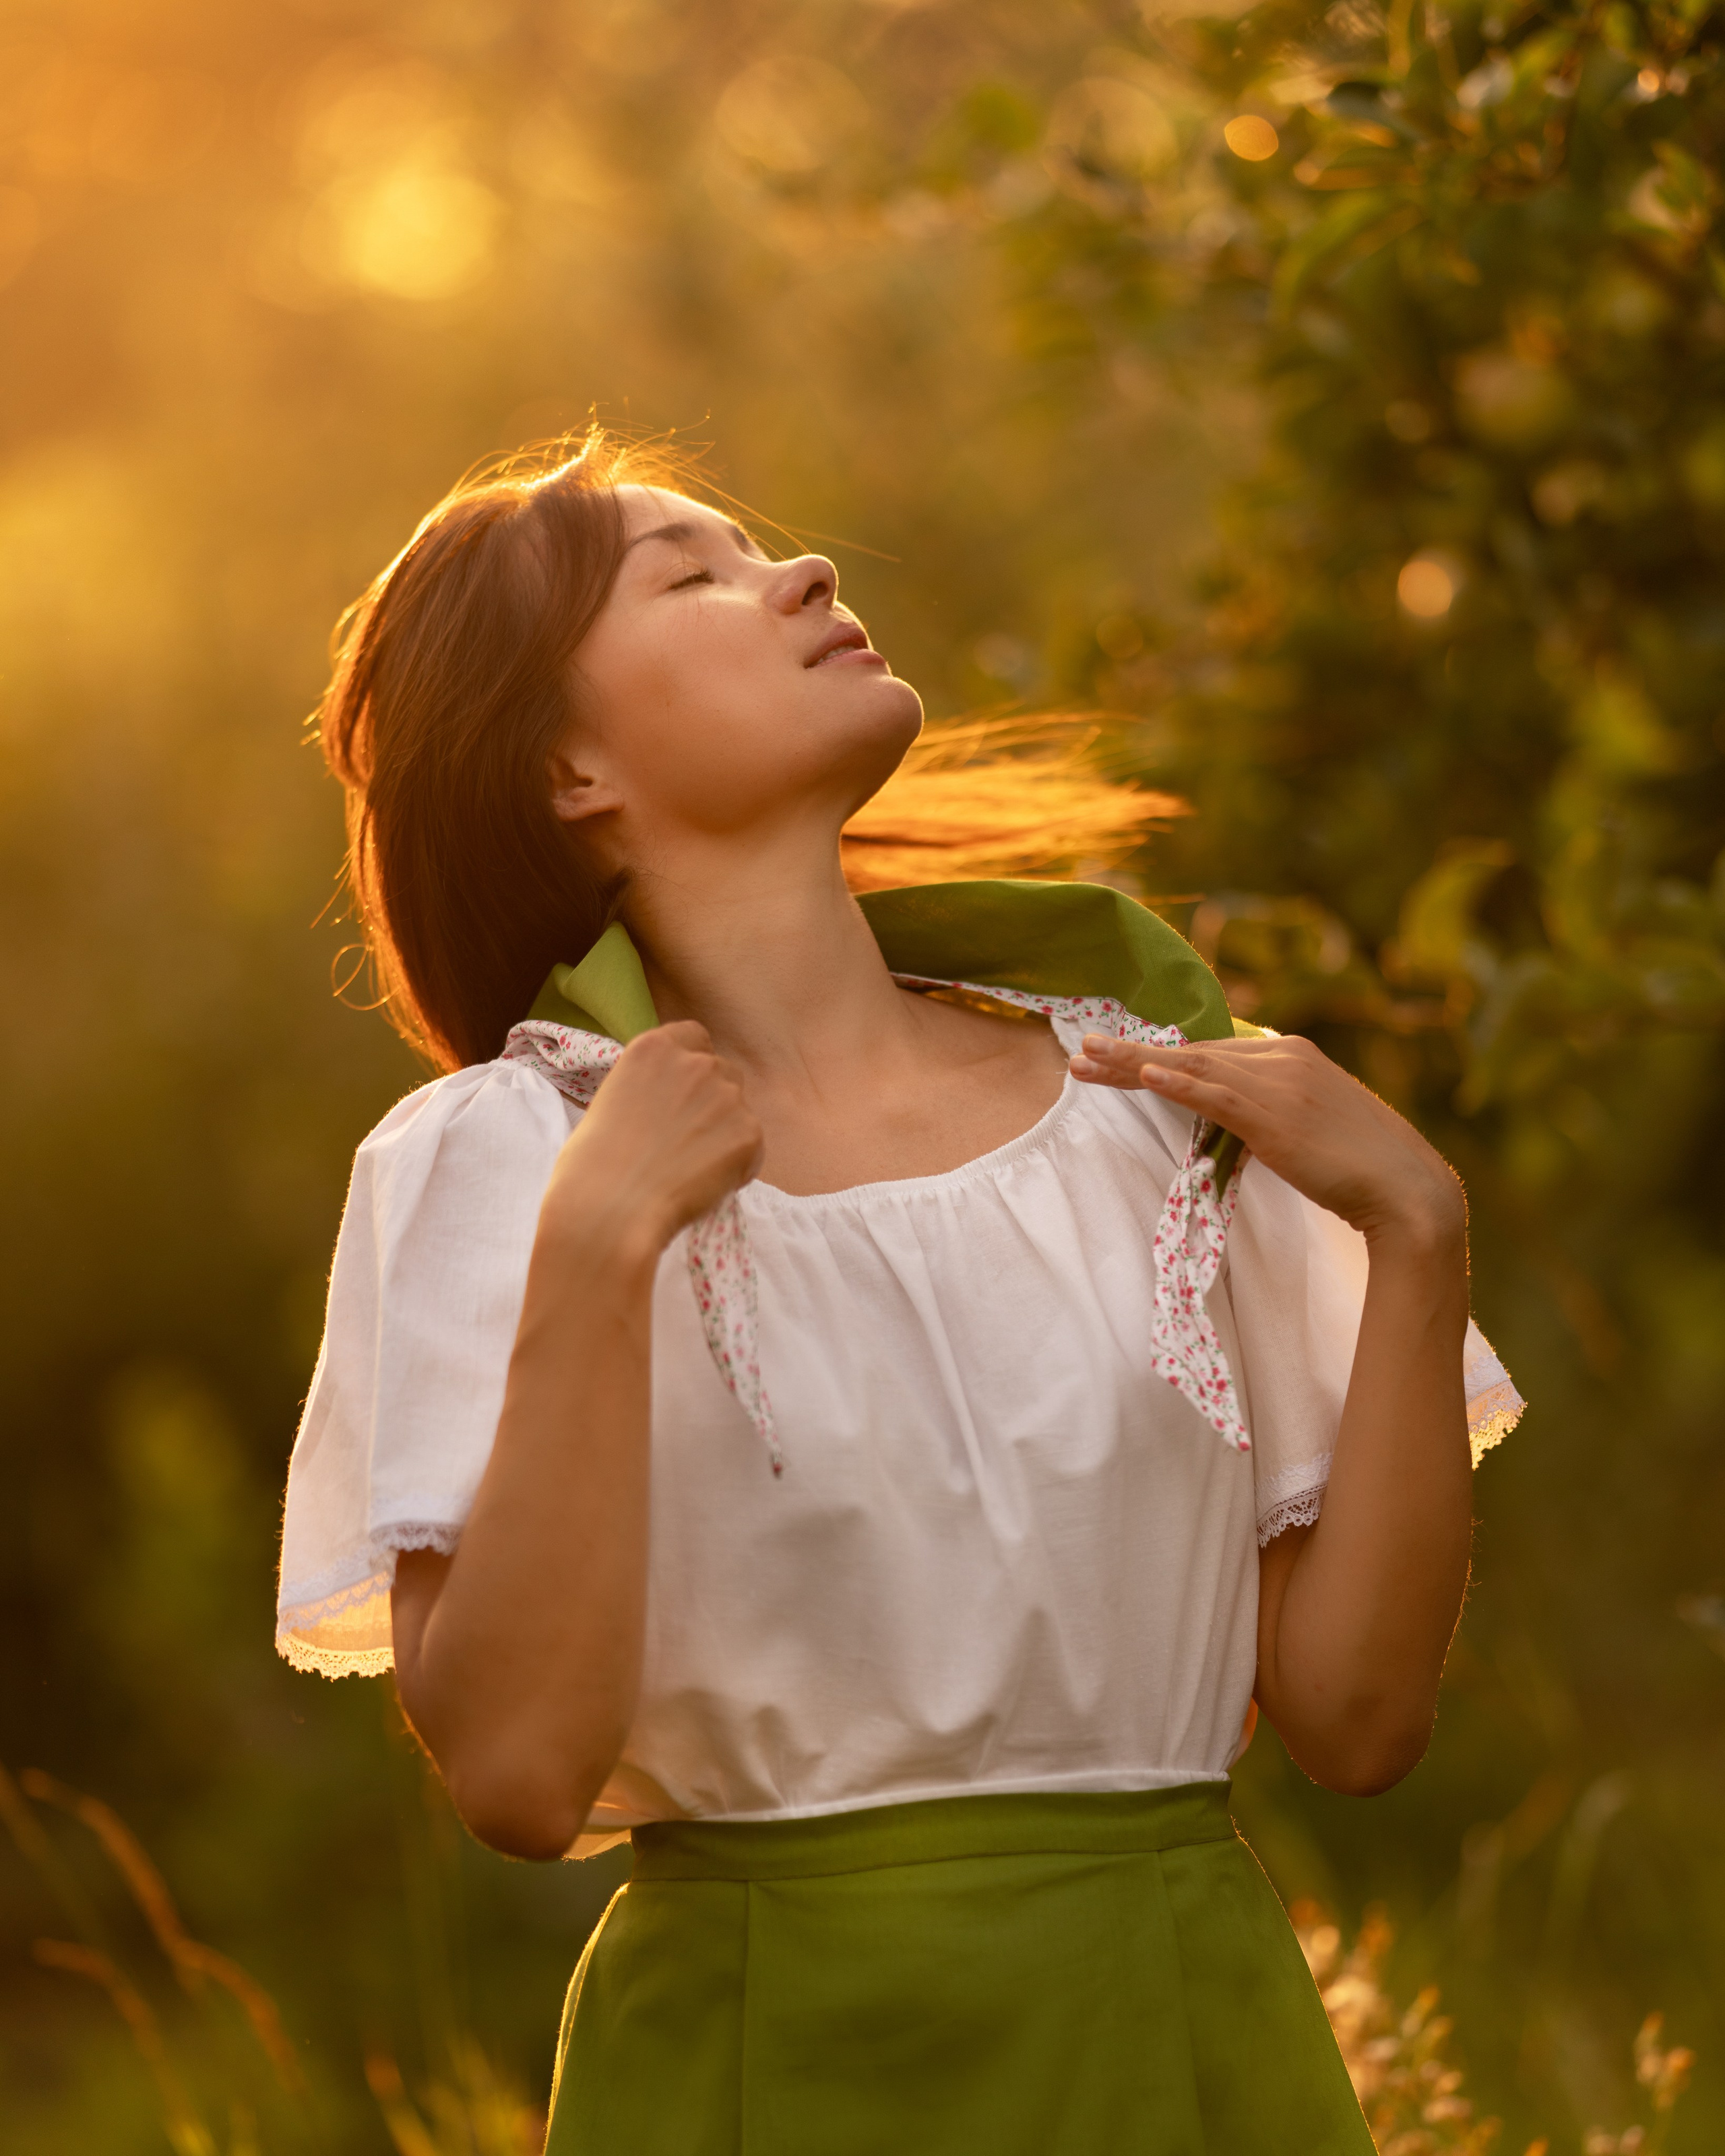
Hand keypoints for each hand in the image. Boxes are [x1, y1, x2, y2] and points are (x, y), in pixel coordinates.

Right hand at [538, 1022, 764, 1265]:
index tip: (682, 1094)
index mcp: (655, 1048)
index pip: (694, 1037)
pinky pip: (752, 1148)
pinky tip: (703, 1185)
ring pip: (739, 1111)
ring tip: (690, 1169)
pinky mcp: (748, 1133)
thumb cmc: (594, 1164)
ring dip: (724, 1134)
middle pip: (722, 1072)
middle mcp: (696, 1063)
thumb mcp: (613, 1099)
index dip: (691, 1066)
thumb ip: (651, 1086)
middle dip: (711, 1101)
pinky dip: (737, 1167)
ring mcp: (727, 1097)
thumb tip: (672, 1103)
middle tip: (686, 1140)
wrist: (611, 1206)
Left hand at [1069, 1031, 1465, 1252]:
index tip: (1115, 1057)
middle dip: (1132, 1053)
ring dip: (1134, 1063)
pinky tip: (1143, 1074)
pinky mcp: (1277, 1117)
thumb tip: (1228, 1117)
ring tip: (1086, 1062)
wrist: (1406, 1190)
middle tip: (1080, 1052)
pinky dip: (1177, 1082)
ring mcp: (1280, 1084)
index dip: (1160, 1053)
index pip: (1212, 1050)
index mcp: (1293, 1053)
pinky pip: (1217, 1095)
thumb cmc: (1359, 1167)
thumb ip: (1269, 1110)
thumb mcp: (1308, 1125)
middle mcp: (1284, 1057)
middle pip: (1194, 1052)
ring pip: (1193, 1066)